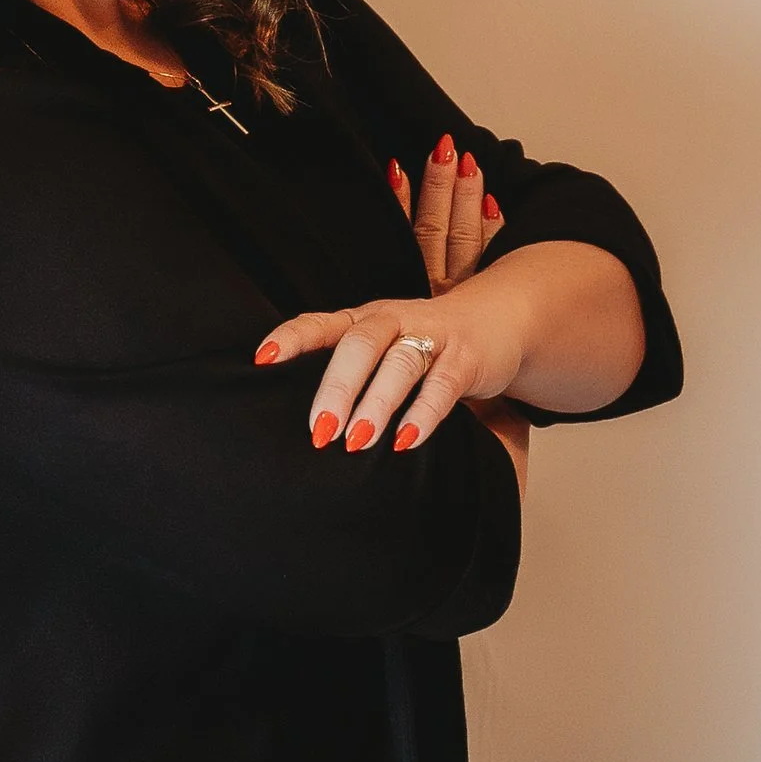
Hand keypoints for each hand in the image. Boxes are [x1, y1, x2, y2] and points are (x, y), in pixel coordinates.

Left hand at [254, 134, 520, 453]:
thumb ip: (346, 373)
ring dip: (376, 403)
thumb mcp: (381, 348)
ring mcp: (433, 336)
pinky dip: (424, 415)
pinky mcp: (467, 358)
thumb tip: (302, 425)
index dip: (292, 337)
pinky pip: (443, 385)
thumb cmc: (423, 343)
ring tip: (356, 442)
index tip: (263, 359)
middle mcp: (395, 320)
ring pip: (401, 363)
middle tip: (318, 430)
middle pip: (360, 344)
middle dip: (338, 388)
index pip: (322, 323)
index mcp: (365, 319)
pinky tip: (406, 441)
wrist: (498, 320)